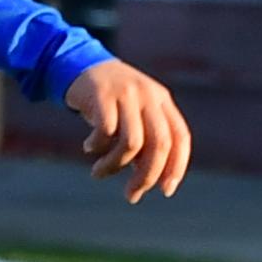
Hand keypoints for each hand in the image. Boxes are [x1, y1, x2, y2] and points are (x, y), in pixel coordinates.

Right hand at [67, 59, 193, 203]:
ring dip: (114, 166)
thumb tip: (143, 186)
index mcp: (162, 101)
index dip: (177, 167)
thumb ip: (144, 144)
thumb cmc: (111, 102)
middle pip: (159, 144)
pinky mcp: (102, 94)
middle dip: (147, 176)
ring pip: (131, 143)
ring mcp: (126, 93)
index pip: (180, 138)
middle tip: (131, 195)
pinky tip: (89, 147)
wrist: (81, 66)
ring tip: (99, 172)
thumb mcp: (135, 116)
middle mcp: (148, 95)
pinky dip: (97, 147)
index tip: (165, 191)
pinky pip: (106, 131)